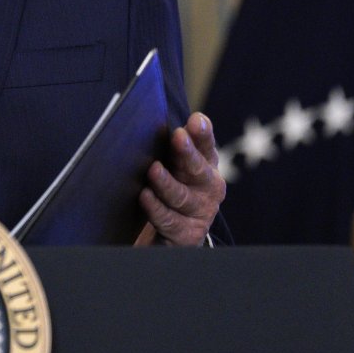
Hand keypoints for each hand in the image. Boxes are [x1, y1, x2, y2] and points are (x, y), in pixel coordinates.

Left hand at [135, 112, 224, 246]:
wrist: (175, 233)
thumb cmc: (172, 188)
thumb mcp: (174, 166)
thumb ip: (173, 146)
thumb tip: (151, 118)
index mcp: (207, 165)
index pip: (206, 146)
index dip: (202, 134)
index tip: (195, 121)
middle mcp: (209, 188)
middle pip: (198, 169)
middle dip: (187, 153)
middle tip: (178, 136)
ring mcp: (200, 212)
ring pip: (182, 196)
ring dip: (167, 183)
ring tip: (153, 170)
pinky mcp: (187, 234)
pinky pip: (169, 220)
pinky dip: (156, 208)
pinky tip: (145, 196)